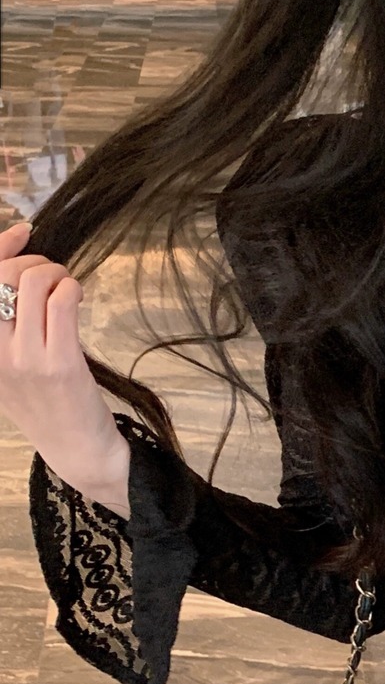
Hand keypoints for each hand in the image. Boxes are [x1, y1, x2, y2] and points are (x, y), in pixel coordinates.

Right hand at [0, 220, 129, 500]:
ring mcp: (25, 359)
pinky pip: (60, 304)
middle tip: (55, 276)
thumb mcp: (16, 364)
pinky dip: (71, 288)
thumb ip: (12, 323)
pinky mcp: (59, 365)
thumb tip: (23, 269)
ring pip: (31, 285)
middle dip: (32, 261)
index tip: (22, 232)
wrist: (78, 451)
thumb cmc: (52, 405)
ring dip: (55, 272)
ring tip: (68, 286)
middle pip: (0, 277)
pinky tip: (78, 295)